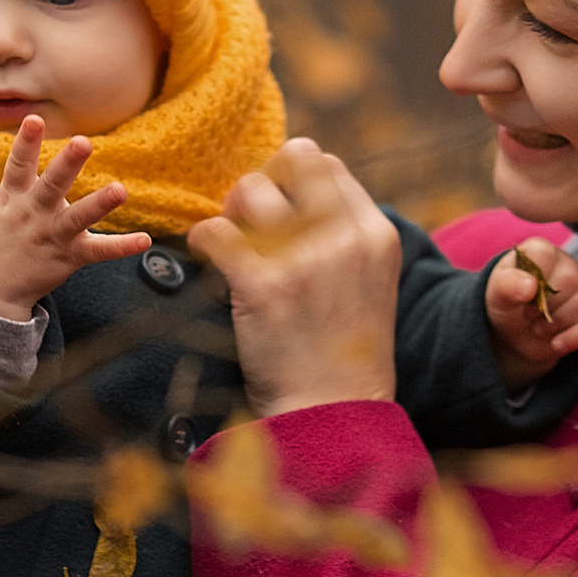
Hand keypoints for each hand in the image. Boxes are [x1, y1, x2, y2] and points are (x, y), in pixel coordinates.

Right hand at [0, 116, 150, 320]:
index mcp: (10, 199)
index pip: (16, 165)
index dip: (26, 142)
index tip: (35, 118)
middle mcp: (32, 215)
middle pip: (50, 186)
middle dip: (66, 165)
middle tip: (84, 141)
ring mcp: (51, 237)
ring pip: (78, 218)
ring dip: (100, 205)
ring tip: (121, 189)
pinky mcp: (69, 259)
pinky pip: (99, 252)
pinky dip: (122, 247)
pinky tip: (146, 239)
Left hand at [187, 139, 401, 417]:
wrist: (333, 415)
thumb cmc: (346, 356)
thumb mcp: (373, 285)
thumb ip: (348, 238)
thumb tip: (302, 196)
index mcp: (376, 235)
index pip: (328, 165)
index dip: (295, 180)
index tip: (280, 209)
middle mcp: (344, 239)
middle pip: (291, 160)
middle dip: (265, 181)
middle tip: (250, 218)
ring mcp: (303, 261)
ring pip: (249, 188)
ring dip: (231, 209)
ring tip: (229, 240)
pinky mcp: (261, 287)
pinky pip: (214, 231)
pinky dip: (202, 239)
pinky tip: (204, 257)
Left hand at [484, 240, 577, 391]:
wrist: (516, 336)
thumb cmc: (507, 305)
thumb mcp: (497, 295)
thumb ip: (506, 284)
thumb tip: (531, 285)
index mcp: (541, 251)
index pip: (545, 255)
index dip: (532, 281)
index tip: (520, 296)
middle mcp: (568, 265)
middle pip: (570, 281)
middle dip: (544, 306)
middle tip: (527, 315)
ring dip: (556, 324)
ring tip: (537, 328)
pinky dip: (573, 338)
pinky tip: (555, 343)